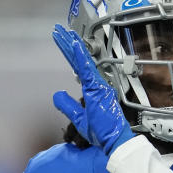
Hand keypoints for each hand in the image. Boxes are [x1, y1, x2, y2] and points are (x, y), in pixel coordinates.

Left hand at [51, 24, 133, 154]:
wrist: (116, 140)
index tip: (64, 43)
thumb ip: (68, 106)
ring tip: (63, 33)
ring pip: (82, 61)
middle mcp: (97, 84)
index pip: (79, 68)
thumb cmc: (103, 132)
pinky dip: (80, 55)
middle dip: (68, 46)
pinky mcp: (98, 88)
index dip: (70, 55)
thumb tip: (57, 96)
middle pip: (79, 61)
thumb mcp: (79, 119)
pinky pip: (87, 68)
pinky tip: (73, 44)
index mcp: (93, 90)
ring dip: (71, 46)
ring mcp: (98, 85)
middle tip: (59, 31)